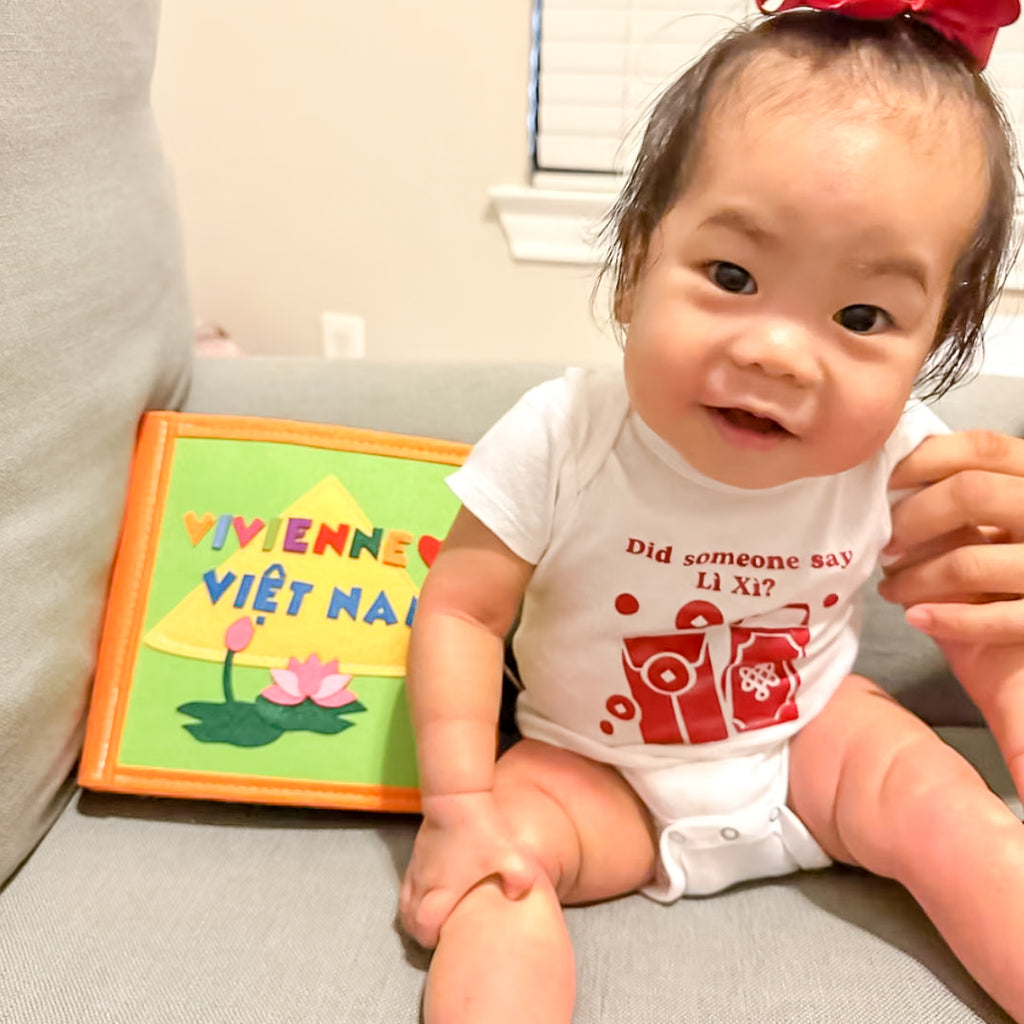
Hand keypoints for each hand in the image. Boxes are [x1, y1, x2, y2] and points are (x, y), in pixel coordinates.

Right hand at [399, 791, 537, 949]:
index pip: (423, 925)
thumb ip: (520, 879)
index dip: (431, 938)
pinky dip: (412, 898)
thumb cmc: (481, 828)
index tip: (444, 941)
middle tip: (438, 935)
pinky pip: (406, 886)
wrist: (456, 794)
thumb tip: (515, 897)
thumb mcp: (511, 854)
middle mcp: (423, 882)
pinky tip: (428, 894)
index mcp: (442, 889)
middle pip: (408, 919)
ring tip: (431, 920)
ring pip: (404, 904)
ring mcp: (416, 868)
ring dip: (413, 916)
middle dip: (420, 932)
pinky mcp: (415, 854)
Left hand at [881, 429, 1023, 798]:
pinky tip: (917, 619)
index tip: (884, 481)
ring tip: (890, 588)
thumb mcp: (996, 528)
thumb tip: (888, 484)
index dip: (925, 459)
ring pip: (969, 561)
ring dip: (915, 578)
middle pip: (971, 493)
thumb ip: (961, 503)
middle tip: (884, 543)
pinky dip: (948, 619)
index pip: (983, 448)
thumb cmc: (1007, 581)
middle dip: (913, 518)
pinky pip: (996, 619)